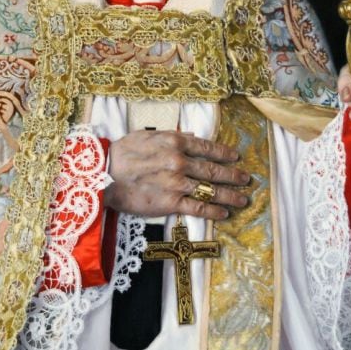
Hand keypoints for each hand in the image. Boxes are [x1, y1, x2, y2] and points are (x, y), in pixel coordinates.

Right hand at [104, 130, 250, 220]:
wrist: (104, 174)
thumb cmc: (123, 152)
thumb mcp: (148, 135)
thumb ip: (172, 136)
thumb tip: (192, 135)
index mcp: (175, 142)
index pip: (207, 147)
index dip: (224, 153)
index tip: (235, 157)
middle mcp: (180, 161)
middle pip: (213, 169)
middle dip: (233, 175)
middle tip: (246, 179)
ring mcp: (177, 183)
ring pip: (210, 190)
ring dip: (230, 195)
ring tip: (242, 199)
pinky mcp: (171, 202)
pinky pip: (198, 208)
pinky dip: (213, 211)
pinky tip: (224, 214)